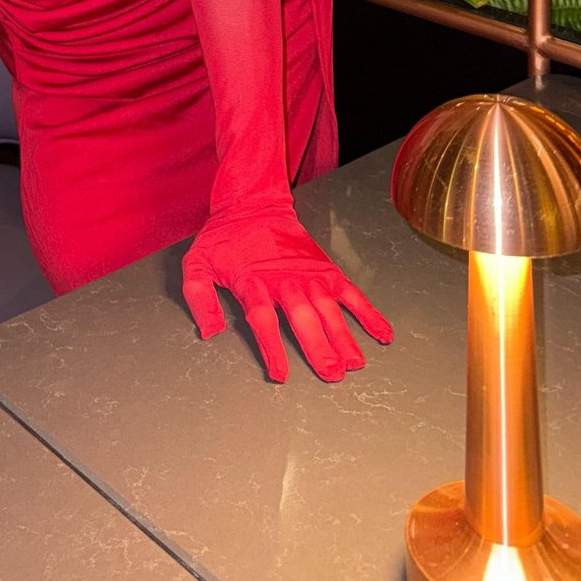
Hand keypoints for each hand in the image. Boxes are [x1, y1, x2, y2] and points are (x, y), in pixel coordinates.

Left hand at [183, 202, 392, 382]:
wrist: (254, 205)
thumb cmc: (224, 240)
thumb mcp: (197, 263)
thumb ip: (199, 297)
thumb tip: (209, 333)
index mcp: (253, 283)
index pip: (263, 320)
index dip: (272, 348)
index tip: (280, 374)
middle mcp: (285, 281)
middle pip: (303, 317)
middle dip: (318, 346)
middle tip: (332, 373)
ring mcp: (309, 275)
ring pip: (328, 309)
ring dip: (343, 336)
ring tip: (355, 363)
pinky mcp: (326, 269)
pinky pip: (351, 292)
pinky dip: (368, 312)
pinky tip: (382, 333)